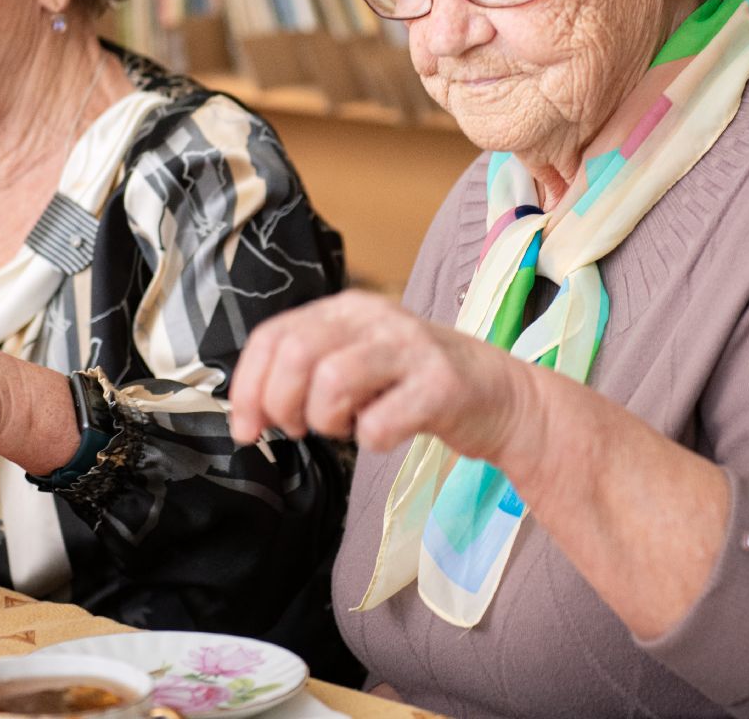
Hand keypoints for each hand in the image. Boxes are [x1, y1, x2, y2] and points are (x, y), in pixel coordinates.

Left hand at [228, 290, 541, 460]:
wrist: (501, 397)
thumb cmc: (415, 386)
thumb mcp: (357, 363)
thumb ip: (305, 374)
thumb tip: (248, 415)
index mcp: (347, 308)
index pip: (274, 335)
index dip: (248, 387)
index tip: (247, 429)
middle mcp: (378, 317)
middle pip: (297, 355)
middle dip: (283, 404)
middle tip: (300, 429)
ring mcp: (412, 347)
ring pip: (333, 380)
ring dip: (327, 420)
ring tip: (346, 427)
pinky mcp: (442, 385)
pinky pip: (381, 421)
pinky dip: (372, 440)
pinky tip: (386, 434)